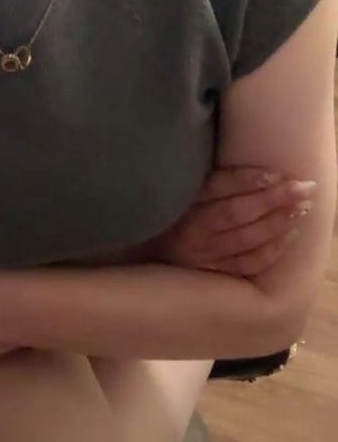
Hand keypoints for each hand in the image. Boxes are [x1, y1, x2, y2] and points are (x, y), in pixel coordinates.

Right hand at [148, 166, 316, 276]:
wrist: (137, 262)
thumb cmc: (160, 220)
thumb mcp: (171, 194)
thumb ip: (200, 181)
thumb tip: (241, 166)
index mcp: (180, 204)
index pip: (217, 187)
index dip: (248, 179)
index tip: (276, 174)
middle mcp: (191, 232)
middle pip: (238, 212)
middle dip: (274, 199)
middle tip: (304, 188)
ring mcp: (202, 257)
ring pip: (247, 240)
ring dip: (278, 223)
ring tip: (302, 209)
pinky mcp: (211, 275)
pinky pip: (247, 265)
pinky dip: (270, 251)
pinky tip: (288, 236)